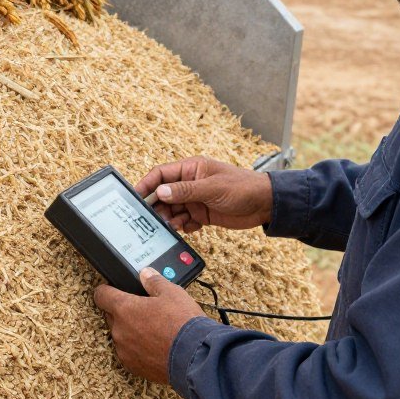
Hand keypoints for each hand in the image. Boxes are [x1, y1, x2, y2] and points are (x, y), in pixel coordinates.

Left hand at [94, 268, 205, 382]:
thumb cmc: (183, 324)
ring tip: (153, 329)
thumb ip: (154, 281)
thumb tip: (145, 274)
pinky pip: (129, 353)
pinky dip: (138, 348)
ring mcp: (125, 351)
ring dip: (131, 331)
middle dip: (123, 311)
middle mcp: (119, 330)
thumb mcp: (172, 293)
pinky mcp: (133, 367)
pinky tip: (154, 345)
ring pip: (121, 335)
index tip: (111, 289)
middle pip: (111, 315)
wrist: (195, 357)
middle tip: (143, 309)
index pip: (101, 295)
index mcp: (124, 308)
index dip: (106, 289)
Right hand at [136, 156, 272, 232]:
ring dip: (169, 219)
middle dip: (156, 206)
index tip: (135, 197)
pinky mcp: (202, 214)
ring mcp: (195, 200)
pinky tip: (188, 229)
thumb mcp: (212, 188)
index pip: (161, 174)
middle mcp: (190, 184)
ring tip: (170, 226)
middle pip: (163, 194)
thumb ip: (185, 191)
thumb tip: (160, 192)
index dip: (146, 184)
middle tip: (149, 219)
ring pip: (173, 210)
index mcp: (191, 169)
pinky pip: (184, 221)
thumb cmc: (242, 187)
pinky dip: (183, 227)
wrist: (264, 204)